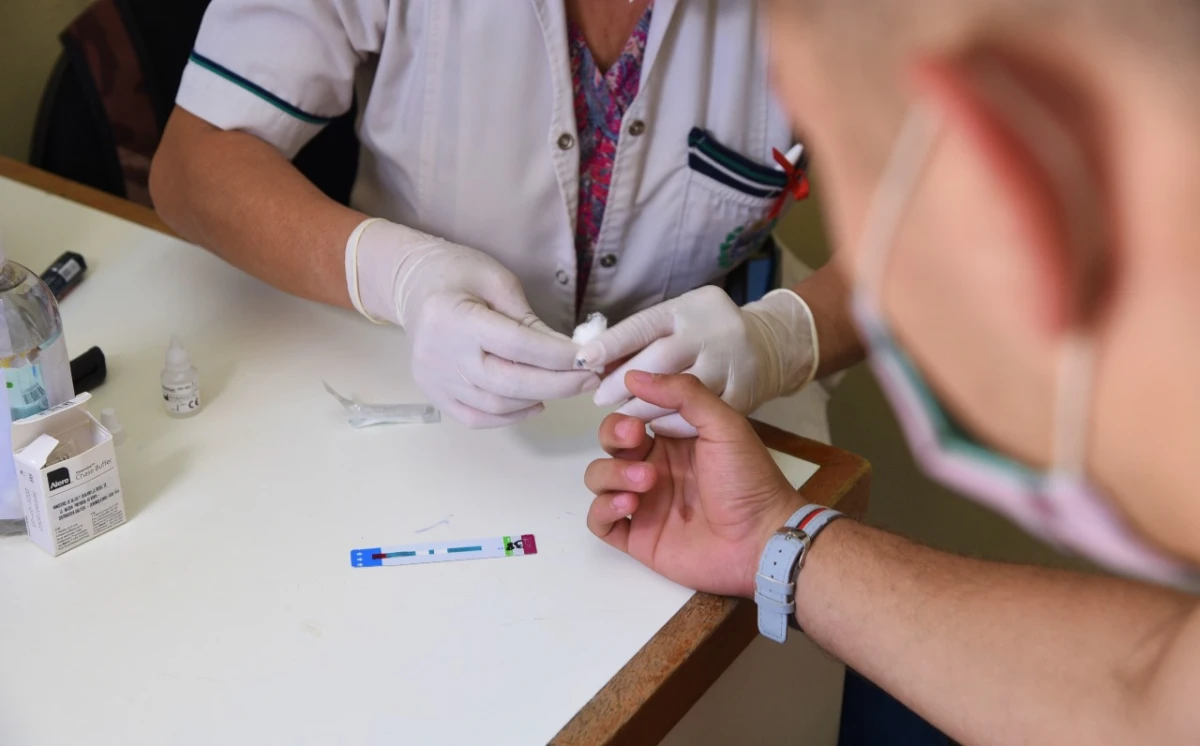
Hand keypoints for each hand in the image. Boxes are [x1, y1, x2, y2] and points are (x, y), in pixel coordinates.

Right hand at [350, 219, 598, 427]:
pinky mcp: (433, 393)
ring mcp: (434, 379)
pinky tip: (534, 403)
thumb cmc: (458, 274)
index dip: (557, 356)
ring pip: (496, 405)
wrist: (412, 286)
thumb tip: (568, 353)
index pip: (516, 345)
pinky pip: (476, 418)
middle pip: (509, 383)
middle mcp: (441, 354)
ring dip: (538, 399)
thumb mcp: (497, 280)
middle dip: (558, 384)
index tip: (588, 358)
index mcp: (455, 317)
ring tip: (566, 386)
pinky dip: (510, 417)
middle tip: (589, 379)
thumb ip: (529, 319)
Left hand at [574, 286, 818, 436]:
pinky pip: (703, 414)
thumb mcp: (680, 321)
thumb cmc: (709, 334)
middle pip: (659, 359)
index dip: (612, 344)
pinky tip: (658, 427)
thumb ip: (644, 337)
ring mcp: (731, 362)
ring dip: (646, 407)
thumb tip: (596, 357)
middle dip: (624, 382)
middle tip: (601, 398)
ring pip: (680, 391)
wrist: (772, 346)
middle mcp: (711, 332)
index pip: (643, 326)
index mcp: (689, 309)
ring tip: (623, 417)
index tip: (587, 360)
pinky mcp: (744, 392)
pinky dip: (676, 423)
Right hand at [583, 371, 805, 597]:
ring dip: (612, 473)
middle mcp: (655, 467)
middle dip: (613, 437)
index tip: (636, 418)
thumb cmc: (749, 480)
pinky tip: (630, 505)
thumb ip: (683, 394)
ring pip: (599, 479)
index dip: (625, 413)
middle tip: (635, 440)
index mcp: (674, 440)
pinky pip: (598, 521)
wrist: (762, 539)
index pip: (631, 416)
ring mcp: (644, 503)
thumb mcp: (724, 424)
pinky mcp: (637, 536)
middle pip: (610, 444)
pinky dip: (604, 508)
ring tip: (645, 481)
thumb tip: (635, 375)